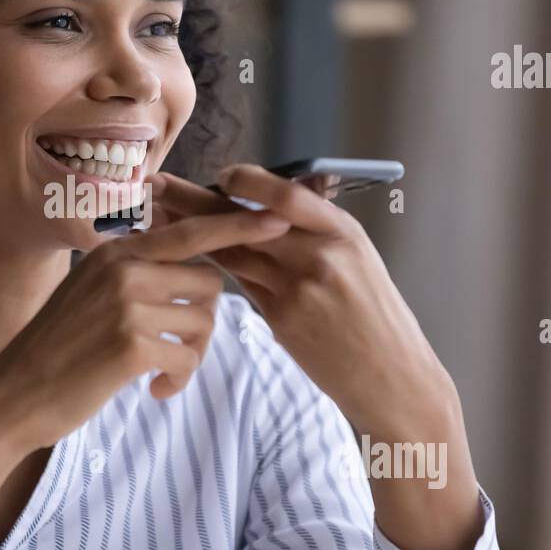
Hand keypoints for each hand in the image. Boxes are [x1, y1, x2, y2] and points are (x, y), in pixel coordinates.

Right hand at [0, 205, 291, 457]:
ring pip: (203, 322)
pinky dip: (177, 380)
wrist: (15, 393)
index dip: (239, 226)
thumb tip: (192, 272)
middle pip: (210, 283)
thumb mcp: (90, 293)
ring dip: (192, 355)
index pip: (191, 231)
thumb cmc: (59, 348)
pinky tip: (154, 390)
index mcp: (117, 252)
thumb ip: (135, 274)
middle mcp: (123, 269)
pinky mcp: (130, 345)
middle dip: (204, 321)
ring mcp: (126, 305)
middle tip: (177, 351)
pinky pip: (186, 358)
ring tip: (161, 372)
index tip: (281, 220)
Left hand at [148, 165, 459, 437]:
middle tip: (158, 185)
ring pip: (233, 252)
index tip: (219, 174)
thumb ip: (316, 233)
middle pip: (245, 219)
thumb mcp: (358, 259)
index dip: (246, 181)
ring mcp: (299, 289)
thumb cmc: (374, 315)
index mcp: (343, 231)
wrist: (392, 375)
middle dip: (195, 200)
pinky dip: (216, 272)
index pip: (284, 194)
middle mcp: (320, 255)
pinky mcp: (283, 319)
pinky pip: (242, 287)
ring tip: (158, 218)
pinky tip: (187, 262)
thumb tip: (267, 207)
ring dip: (193, 234)